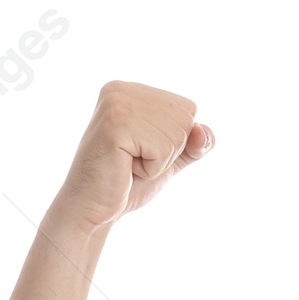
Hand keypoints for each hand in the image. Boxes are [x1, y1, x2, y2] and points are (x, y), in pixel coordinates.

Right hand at [53, 81, 211, 236]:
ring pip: (176, 134)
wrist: (93, 210)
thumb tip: (205, 133)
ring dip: (159, 162)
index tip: (141, 152)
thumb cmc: (127, 184)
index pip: (188, 109)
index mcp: (132, 90)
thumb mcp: (168, 160)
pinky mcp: (115, 124)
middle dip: (168, 152)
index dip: (175, 142)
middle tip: (134, 162)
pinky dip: (151, 169)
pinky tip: (125, 168)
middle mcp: (122, 89)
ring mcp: (116, 103)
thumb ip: (192, 145)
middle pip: (185, 118)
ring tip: (128, 164)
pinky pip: (162, 149)